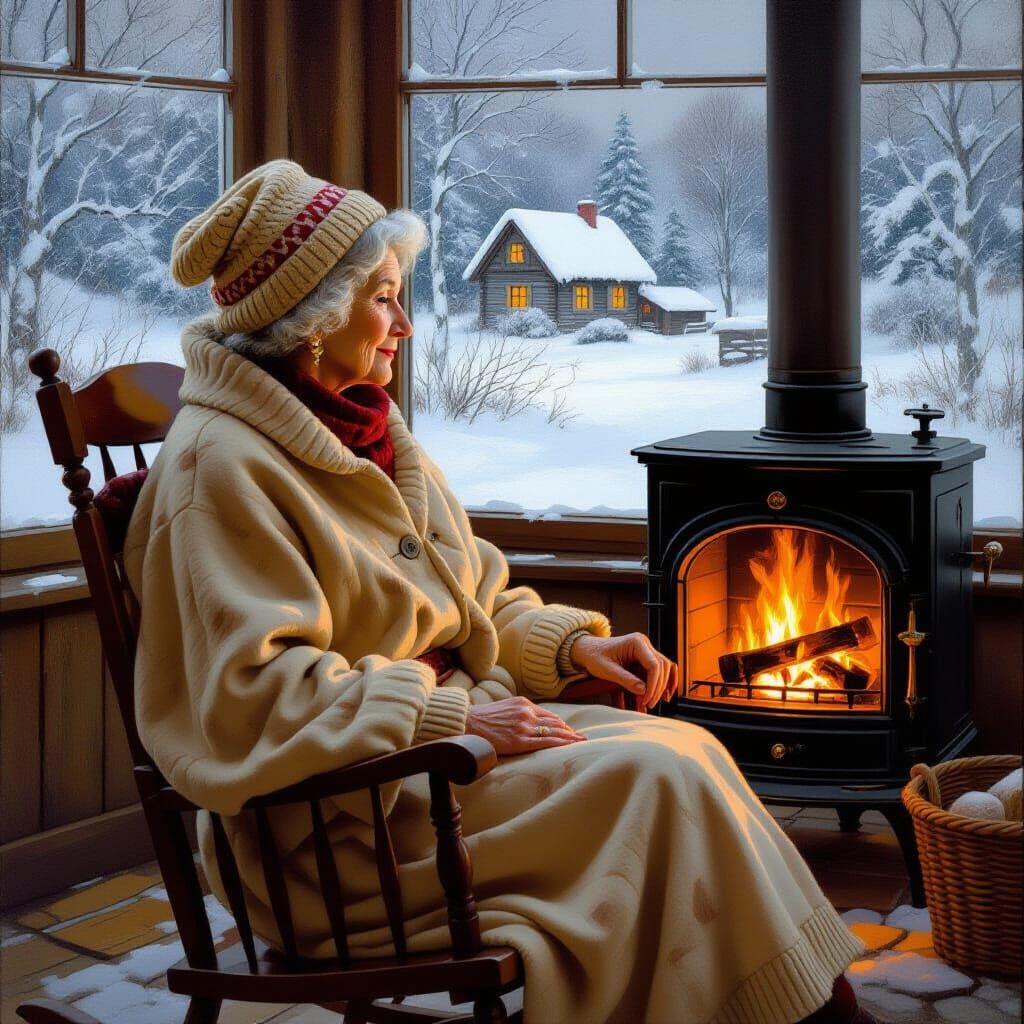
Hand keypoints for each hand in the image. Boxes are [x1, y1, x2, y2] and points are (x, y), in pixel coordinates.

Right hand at [465, 696, 585, 754]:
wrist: (467, 723)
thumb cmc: (482, 718)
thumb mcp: (504, 708)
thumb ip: (518, 713)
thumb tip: (528, 721)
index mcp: (523, 704)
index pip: (548, 715)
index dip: (561, 724)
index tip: (569, 730)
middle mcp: (526, 713)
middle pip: (555, 722)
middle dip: (569, 731)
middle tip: (580, 737)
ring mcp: (524, 726)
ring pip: (554, 732)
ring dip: (569, 737)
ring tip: (580, 742)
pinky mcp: (519, 741)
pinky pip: (545, 742)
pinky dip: (560, 744)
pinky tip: (569, 746)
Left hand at [569, 633, 677, 709]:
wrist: (587, 649)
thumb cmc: (594, 656)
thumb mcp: (607, 670)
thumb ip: (625, 679)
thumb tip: (643, 691)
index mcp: (636, 642)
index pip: (654, 665)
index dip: (653, 685)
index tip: (646, 700)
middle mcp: (644, 644)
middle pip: (662, 667)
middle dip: (657, 688)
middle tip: (649, 704)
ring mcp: (645, 650)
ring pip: (663, 669)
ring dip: (661, 686)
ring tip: (653, 702)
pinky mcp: (643, 658)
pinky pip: (658, 670)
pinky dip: (661, 682)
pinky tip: (663, 694)